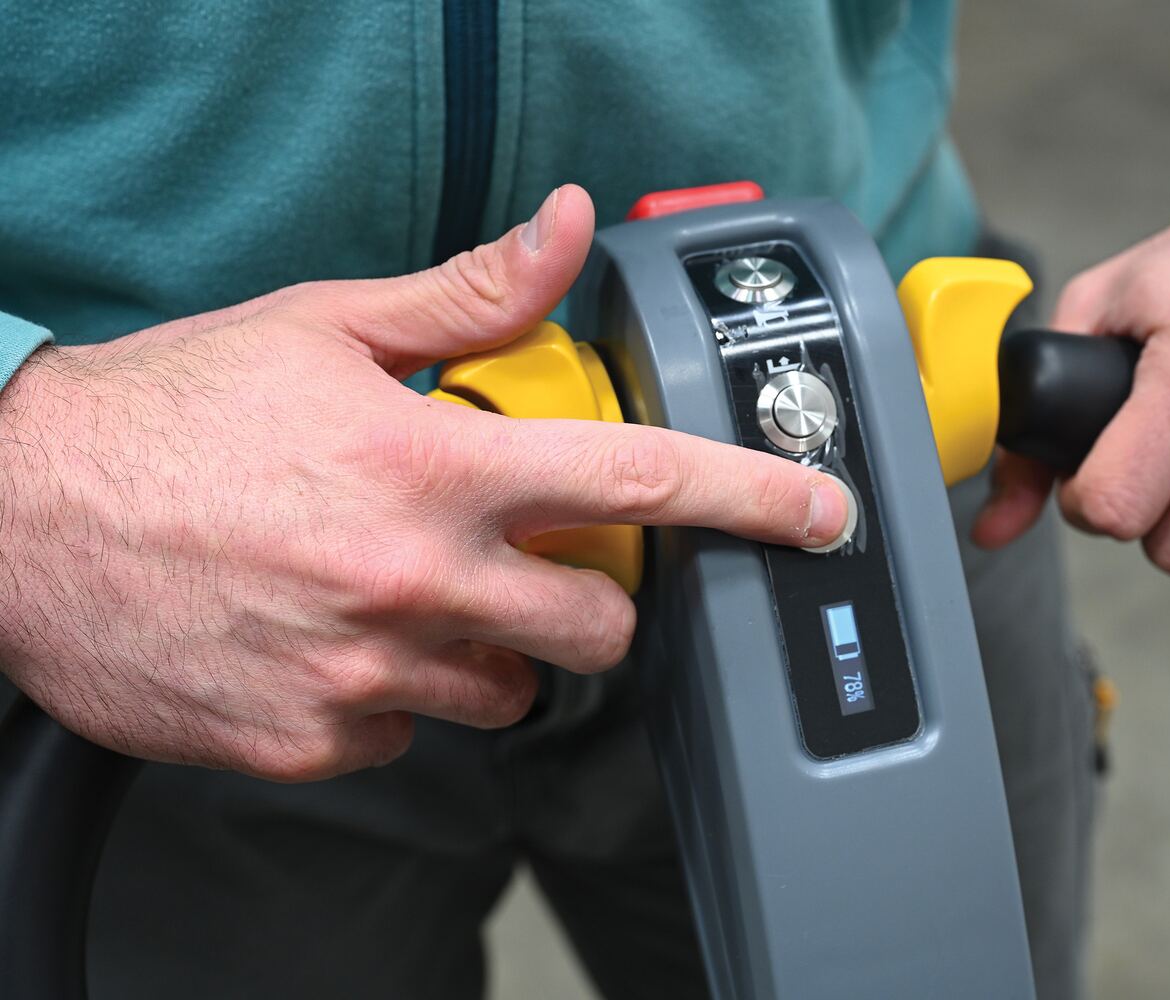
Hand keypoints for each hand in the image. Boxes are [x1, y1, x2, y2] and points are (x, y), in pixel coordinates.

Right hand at [0, 185, 850, 779]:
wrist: (14, 518)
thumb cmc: (169, 416)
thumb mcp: (324, 330)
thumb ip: (469, 299)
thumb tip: (568, 231)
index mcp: (435, 466)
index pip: (639, 480)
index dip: (752, 495)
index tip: (820, 511)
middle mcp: (416, 578)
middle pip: (599, 625)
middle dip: (594, 600)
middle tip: (539, 561)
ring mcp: (367, 671)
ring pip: (511, 693)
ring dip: (491, 648)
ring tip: (414, 592)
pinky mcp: (317, 739)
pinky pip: (410, 733)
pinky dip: (399, 693)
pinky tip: (337, 637)